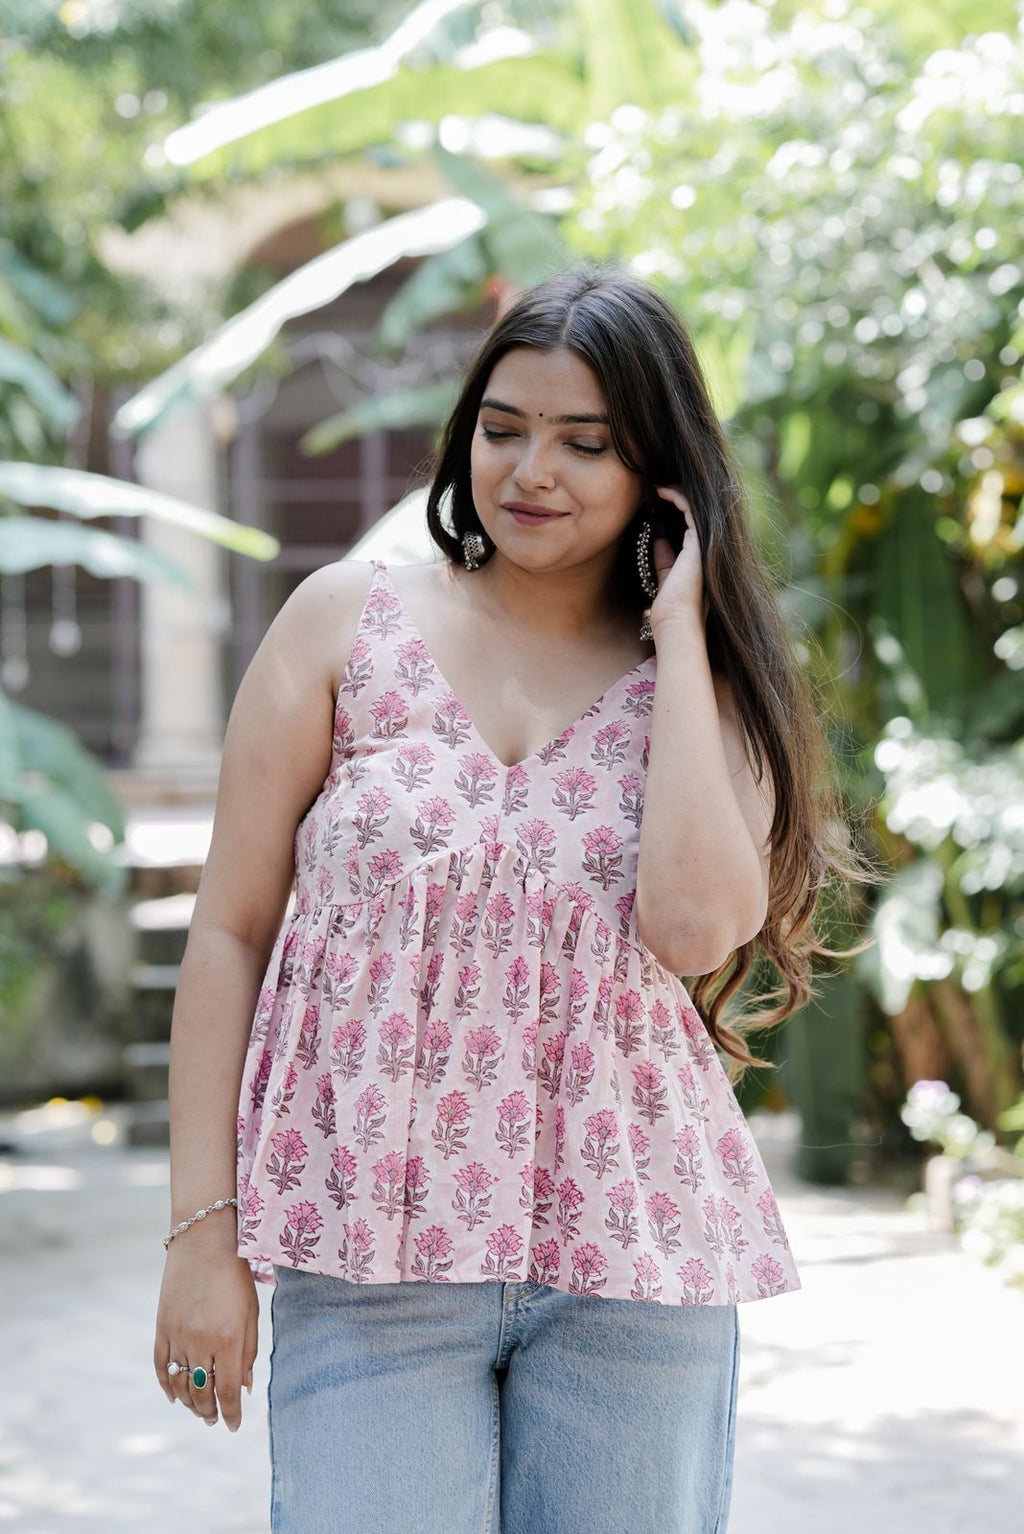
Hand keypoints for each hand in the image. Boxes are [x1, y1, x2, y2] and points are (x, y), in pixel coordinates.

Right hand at [154, 1230, 258, 1432]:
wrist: (203, 1242)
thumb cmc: (235, 1275)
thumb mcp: (251, 1312)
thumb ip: (248, 1352)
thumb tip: (245, 1388)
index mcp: (228, 1340)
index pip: (229, 1392)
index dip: (231, 1414)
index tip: (233, 1426)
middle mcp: (200, 1343)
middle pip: (202, 1393)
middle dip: (210, 1412)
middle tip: (215, 1419)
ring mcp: (177, 1336)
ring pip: (180, 1385)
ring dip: (190, 1403)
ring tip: (199, 1410)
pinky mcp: (161, 1327)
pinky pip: (161, 1366)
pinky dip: (167, 1386)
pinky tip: (175, 1397)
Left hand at [646, 486, 704, 634]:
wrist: (675, 621)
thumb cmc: (670, 607)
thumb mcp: (666, 575)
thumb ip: (665, 557)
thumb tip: (659, 539)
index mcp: (701, 556)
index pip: (692, 523)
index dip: (677, 506)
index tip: (658, 498)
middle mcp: (708, 548)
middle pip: (698, 511)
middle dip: (679, 495)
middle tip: (659, 486)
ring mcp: (707, 544)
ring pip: (697, 506)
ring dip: (677, 492)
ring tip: (658, 486)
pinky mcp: (700, 542)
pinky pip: (690, 508)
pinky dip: (677, 496)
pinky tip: (661, 491)